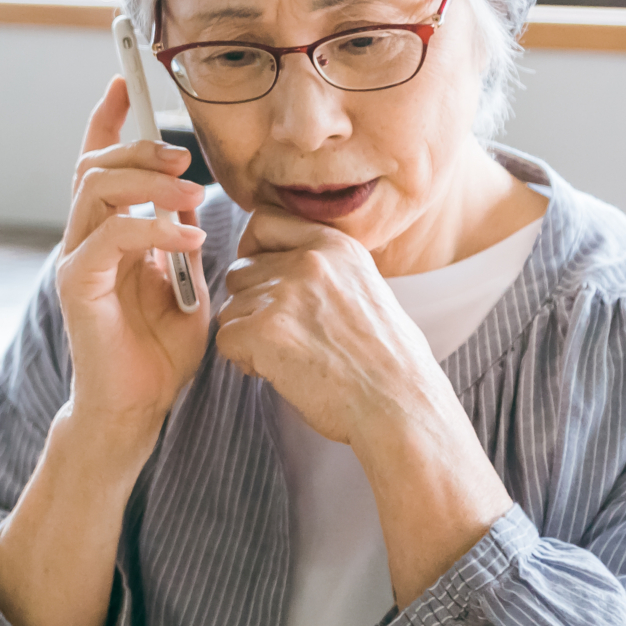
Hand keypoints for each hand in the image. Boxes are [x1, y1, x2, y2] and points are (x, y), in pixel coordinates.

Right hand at [55, 79, 210, 446]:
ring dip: (148, 182)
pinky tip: (185, 238)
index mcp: (106, 235)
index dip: (106, 120)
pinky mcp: (78, 287)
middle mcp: (82, 241)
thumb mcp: (185, 285)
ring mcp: (76, 262)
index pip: (96, 164)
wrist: (137, 410)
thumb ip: (180, 243)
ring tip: (193, 195)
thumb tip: (194, 204)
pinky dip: (151, 228)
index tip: (121, 82)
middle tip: (186, 158)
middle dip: (140, 149)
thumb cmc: (159, 354)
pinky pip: (109, 237)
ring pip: (95, 190)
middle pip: (94, 167)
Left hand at [215, 207, 449, 447]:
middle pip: (240, 272)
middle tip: (284, 336)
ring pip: (231, 308)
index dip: (253, 251)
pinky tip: (279, 372)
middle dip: (251, 304)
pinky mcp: (263, 331)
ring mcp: (284, 294)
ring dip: (248, 336)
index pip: (263, 221)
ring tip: (290, 358)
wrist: (400, 403)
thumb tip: (280, 269)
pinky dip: (244, 360)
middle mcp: (308, 261)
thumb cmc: (389, 361)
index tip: (263, 278)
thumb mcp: (366, 288)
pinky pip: (225, 339)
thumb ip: (323, 271)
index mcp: (335, 245)